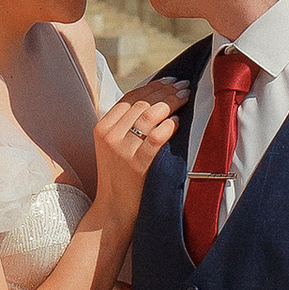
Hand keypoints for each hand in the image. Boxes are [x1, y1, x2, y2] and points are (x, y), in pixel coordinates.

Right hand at [87, 82, 181, 236]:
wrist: (113, 209)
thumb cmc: (119, 176)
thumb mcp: (113, 146)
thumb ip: (126, 124)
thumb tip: (154, 97)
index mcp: (102, 128)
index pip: (130, 97)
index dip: (152, 85)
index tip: (170, 79)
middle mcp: (110, 136)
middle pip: (142, 103)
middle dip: (166, 91)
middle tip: (184, 85)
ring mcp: (123, 151)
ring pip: (150, 115)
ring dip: (171, 102)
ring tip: (186, 97)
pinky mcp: (137, 165)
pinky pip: (156, 138)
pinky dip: (169, 126)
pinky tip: (178, 121)